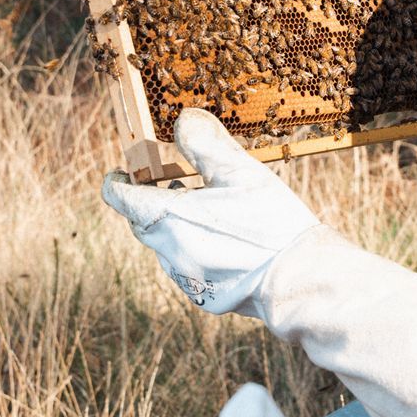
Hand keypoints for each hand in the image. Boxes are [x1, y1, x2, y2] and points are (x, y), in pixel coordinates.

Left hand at [102, 109, 324, 314]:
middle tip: (176, 180)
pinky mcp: (205, 296)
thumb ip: (206, 143)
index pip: (120, 199)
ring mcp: (186, 279)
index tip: (121, 173)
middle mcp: (168, 252)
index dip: (117, 182)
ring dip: (178, 224)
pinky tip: (229, 239)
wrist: (300, 280)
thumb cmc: (271, 223)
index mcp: (168, 219)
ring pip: (168, 245)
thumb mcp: (240, 172)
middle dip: (154, 200)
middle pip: (143, 222)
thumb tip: (183, 120)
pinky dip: (199, 248)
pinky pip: (190, 267)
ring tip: (209, 206)